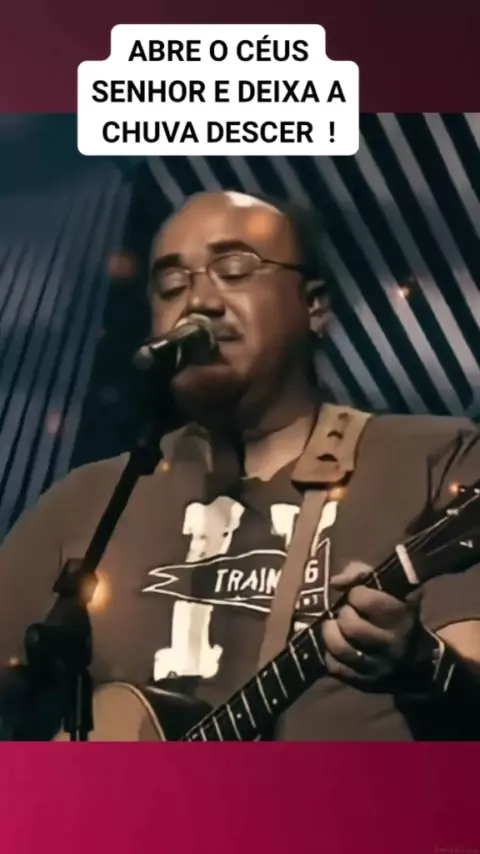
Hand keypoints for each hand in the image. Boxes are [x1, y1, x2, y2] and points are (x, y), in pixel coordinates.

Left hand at [320, 561, 422, 687]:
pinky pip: (335, 667)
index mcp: (401, 616)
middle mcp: (392, 644)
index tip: (359, 596)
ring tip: (335, 627)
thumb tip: (336, 582)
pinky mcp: (366, 684)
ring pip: (341, 649)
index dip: (356, 593)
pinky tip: (337, 646)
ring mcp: (379, 667)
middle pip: (351, 626)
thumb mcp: (390, 587)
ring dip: (331, 634)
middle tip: (347, 613)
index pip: (363, 599)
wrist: (418, 661)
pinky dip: (330, 654)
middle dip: (344, 614)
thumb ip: (361, 573)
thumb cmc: (398, 615)